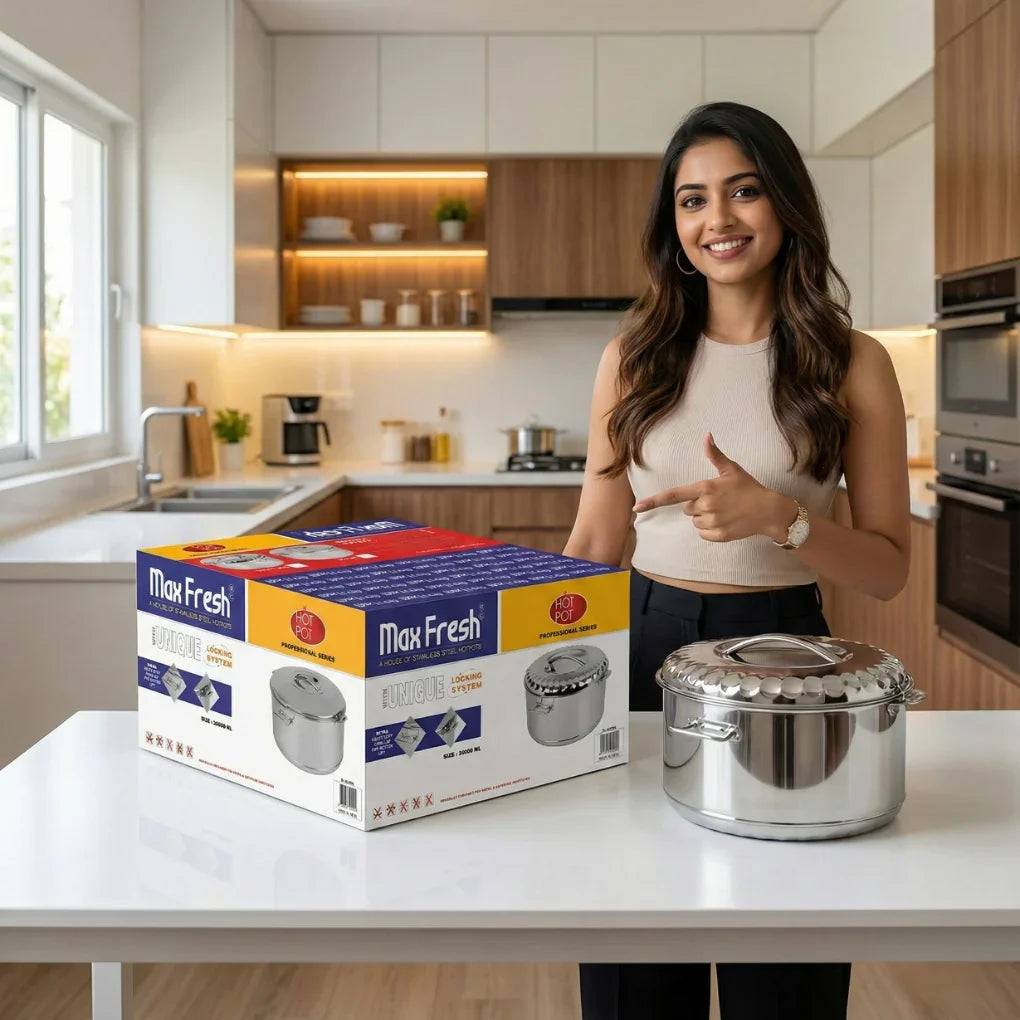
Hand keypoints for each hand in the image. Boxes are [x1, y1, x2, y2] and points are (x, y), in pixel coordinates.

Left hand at [632, 433, 795, 542]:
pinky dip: (711, 530)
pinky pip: (703, 534)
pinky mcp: (718, 535)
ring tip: (724, 511)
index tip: (637, 507)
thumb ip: (715, 455)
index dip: (653, 501)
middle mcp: (705, 505)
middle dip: (697, 506)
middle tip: (718, 501)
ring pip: (694, 522)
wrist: (769, 511)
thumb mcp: (732, 469)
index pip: (673, 495)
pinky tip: (726, 522)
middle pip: (686, 509)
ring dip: (704, 518)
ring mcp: (712, 521)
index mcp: (705, 488)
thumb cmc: (749, 488)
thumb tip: (707, 436)